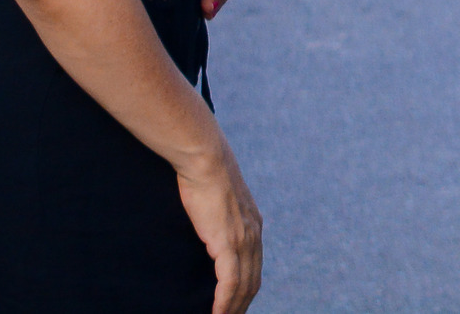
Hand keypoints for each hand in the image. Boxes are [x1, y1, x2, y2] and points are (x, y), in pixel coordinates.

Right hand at [172, 143, 263, 313]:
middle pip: (253, 281)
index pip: (255, 267)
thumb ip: (220, 216)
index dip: (247, 290)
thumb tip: (209, 224)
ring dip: (233, 308)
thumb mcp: (219, 200)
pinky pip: (230, 281)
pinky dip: (224, 302)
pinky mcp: (228, 242)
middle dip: (242, 305)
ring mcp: (243, 239)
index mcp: (254, 225)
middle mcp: (254, 235)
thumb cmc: (205, 175)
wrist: (206, 159)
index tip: (237, 306)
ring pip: (243, 285)